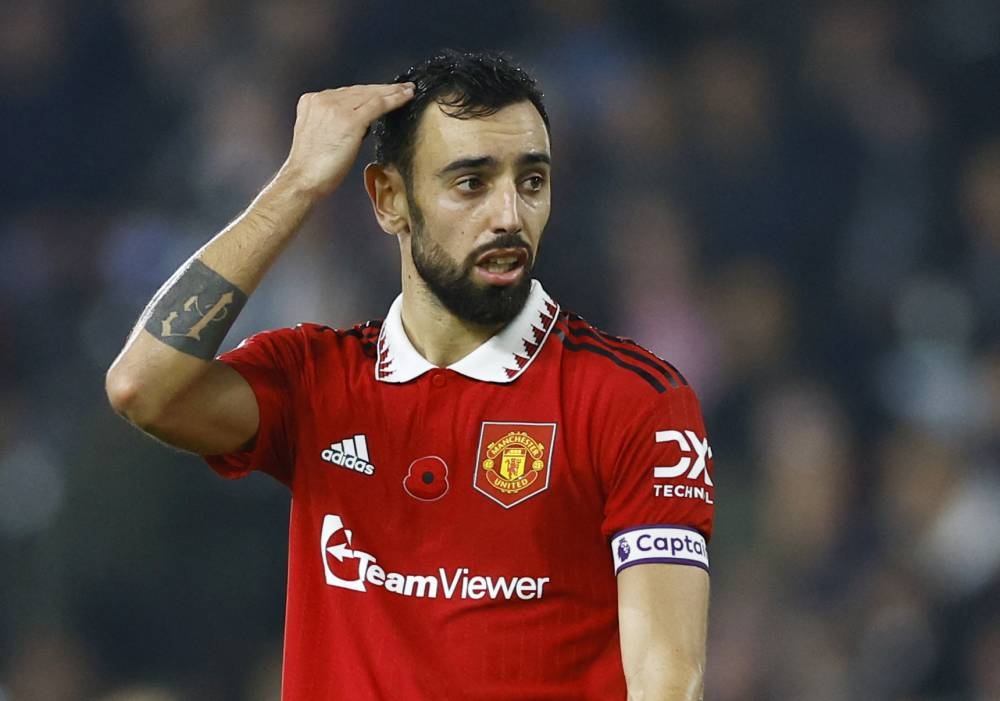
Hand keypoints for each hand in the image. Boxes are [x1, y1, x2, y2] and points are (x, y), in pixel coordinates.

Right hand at [280, 82, 414, 198]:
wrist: (303, 179)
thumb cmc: (312, 167)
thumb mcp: (319, 135)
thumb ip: (333, 122)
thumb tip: (360, 121)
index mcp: (312, 101)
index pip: (346, 92)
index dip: (367, 91)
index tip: (382, 91)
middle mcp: (323, 100)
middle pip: (359, 90)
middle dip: (383, 88)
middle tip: (403, 86)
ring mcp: (336, 108)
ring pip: (371, 94)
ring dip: (392, 92)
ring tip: (408, 91)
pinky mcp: (350, 120)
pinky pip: (378, 105)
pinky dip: (394, 99)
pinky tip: (406, 97)